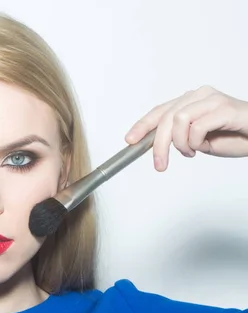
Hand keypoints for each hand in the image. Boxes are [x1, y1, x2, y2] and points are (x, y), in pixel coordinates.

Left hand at [124, 85, 247, 170]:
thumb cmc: (234, 136)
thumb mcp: (198, 141)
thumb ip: (179, 137)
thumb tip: (159, 143)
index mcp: (190, 101)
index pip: (160, 111)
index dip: (142, 125)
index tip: (130, 140)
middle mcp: (199, 96)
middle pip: (166, 117)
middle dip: (159, 145)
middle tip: (160, 164)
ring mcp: (212, 99)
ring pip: (178, 119)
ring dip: (180, 143)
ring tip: (192, 152)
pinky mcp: (224, 108)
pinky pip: (197, 126)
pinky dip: (195, 141)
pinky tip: (202, 147)